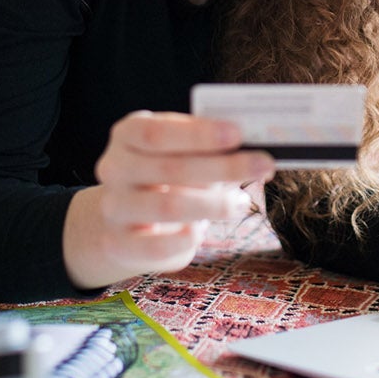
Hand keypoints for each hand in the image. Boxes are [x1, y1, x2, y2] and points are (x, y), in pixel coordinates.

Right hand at [62, 111, 273, 289]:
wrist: (128, 217)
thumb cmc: (168, 174)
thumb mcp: (182, 151)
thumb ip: (210, 145)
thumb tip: (254, 145)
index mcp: (127, 134)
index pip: (157, 132)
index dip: (198, 134)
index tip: (238, 134)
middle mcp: (114, 168)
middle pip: (169, 168)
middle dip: (223, 167)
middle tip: (264, 165)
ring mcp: (114, 207)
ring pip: (166, 206)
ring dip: (212, 204)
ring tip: (240, 202)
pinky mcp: (119, 243)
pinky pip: (155, 245)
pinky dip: (186, 238)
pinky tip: (201, 230)